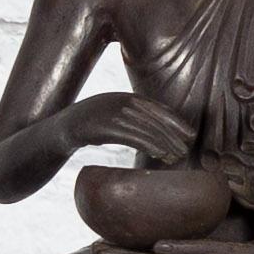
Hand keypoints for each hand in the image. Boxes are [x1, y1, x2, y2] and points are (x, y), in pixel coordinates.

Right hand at [57, 93, 192, 164]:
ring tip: (176, 156)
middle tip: (186, 149)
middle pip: (154, 118)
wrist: (63, 128)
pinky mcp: (104, 127)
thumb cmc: (92, 126)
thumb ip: (133, 119)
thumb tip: (156, 133)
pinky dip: (148, 144)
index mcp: (127, 97)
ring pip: (145, 128)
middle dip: (173, 134)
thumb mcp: (114, 117)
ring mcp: (113, 113)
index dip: (176, 121)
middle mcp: (122, 102)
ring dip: (164, 142)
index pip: (158, 108)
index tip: (190, 134)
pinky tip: (159, 154)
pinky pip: (131, 136)